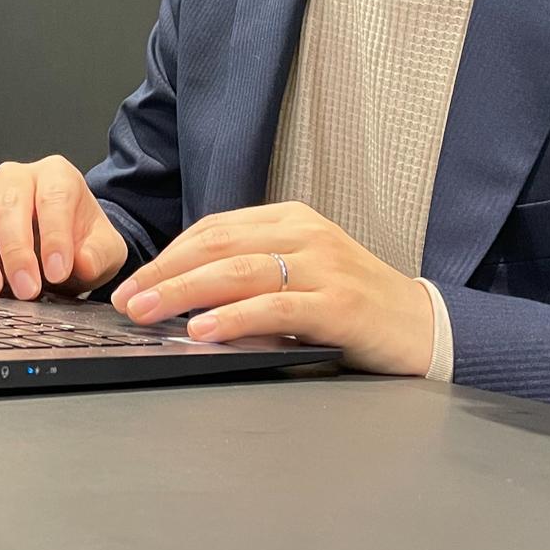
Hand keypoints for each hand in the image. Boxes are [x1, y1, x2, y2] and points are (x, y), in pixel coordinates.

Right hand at [0, 155, 127, 300]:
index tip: (58, 270)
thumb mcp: (105, 249)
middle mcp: (15, 180)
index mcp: (56, 176)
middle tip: (27, 288)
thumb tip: (79, 262)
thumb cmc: (83, 244)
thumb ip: (98, 253)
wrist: (66, 255)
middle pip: (8, 203)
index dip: (55, 234)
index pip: (53, 196)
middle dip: (16, 249)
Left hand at [107, 201, 434, 375]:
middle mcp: (305, 234)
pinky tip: (203, 330)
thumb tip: (182, 294)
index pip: (215, 228)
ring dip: (184, 292)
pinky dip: (233, 318)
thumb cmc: (353, 304)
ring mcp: (324, 266)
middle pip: (218, 245)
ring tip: (148, 312)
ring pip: (239, 272)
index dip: (169, 254)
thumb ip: (252, 275)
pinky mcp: (338, 303)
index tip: (135, 281)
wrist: (422, 326)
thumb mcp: (300, 274)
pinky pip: (274, 308)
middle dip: (165, 272)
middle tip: (127, 299)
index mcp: (291, 219)